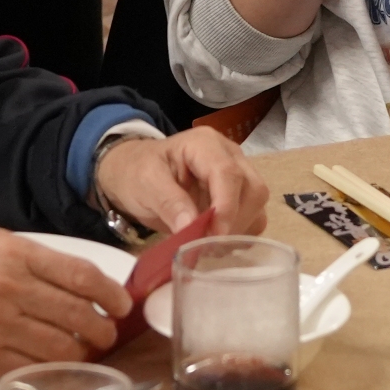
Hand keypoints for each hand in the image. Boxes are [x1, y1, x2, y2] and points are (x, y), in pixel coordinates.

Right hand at [0, 223, 130, 373]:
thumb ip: (30, 256)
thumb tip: (75, 277)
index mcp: (14, 253)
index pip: (82, 277)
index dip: (111, 295)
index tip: (121, 305)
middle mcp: (8, 289)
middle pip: (78, 317)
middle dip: (102, 330)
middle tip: (107, 333)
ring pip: (60, 349)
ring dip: (80, 354)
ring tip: (83, 351)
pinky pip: (28, 368)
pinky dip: (47, 370)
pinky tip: (51, 365)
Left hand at [93, 129, 269, 239]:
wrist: (132, 172)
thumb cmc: (137, 172)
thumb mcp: (145, 183)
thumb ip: (169, 203)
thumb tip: (191, 228)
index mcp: (205, 144)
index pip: (228, 174)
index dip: (226, 208)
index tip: (214, 237)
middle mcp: (229, 155)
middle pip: (252, 188)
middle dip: (234, 221)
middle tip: (208, 245)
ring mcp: (237, 174)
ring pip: (257, 204)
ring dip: (239, 229)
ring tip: (209, 245)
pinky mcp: (238, 195)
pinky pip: (253, 217)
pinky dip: (240, 234)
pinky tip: (216, 242)